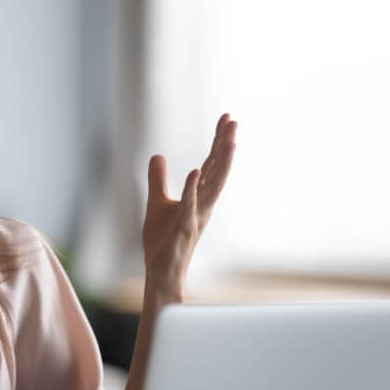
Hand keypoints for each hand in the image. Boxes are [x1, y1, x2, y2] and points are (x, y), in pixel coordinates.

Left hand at [142, 113, 236, 300]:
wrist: (161, 271)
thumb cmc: (163, 240)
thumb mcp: (157, 203)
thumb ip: (158, 180)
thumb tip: (157, 155)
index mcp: (199, 196)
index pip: (211, 163)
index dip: (219, 141)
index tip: (227, 117)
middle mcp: (203, 204)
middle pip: (217, 170)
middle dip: (225, 145)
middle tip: (233, 121)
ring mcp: (195, 216)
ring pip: (212, 186)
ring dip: (221, 164)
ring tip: (229, 142)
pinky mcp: (182, 229)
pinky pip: (189, 206)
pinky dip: (192, 189)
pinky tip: (194, 171)